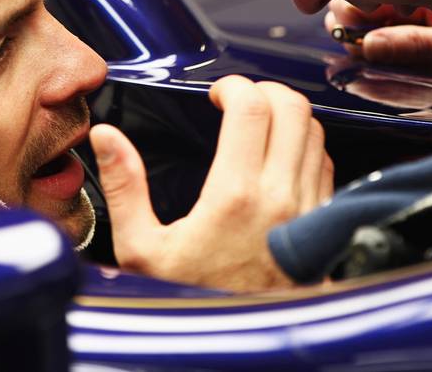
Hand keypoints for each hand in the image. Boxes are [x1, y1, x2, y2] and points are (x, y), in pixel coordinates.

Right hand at [89, 75, 332, 291]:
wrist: (237, 352)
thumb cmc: (192, 303)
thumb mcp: (142, 250)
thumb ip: (125, 187)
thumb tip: (106, 137)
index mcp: (235, 196)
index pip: (253, 107)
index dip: (233, 86)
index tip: (215, 94)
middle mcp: (281, 198)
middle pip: (294, 108)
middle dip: (264, 90)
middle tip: (239, 99)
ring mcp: (308, 212)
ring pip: (316, 133)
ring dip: (287, 116)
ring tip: (257, 124)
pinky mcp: (321, 227)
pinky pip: (326, 165)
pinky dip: (305, 146)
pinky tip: (278, 157)